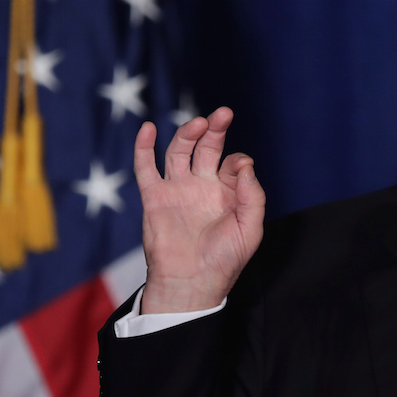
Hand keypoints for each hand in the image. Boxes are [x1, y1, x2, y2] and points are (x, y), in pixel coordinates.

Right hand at [135, 107, 265, 313]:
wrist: (191, 283)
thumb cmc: (224, 260)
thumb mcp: (250, 228)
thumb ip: (252, 195)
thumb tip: (243, 163)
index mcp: (227, 193)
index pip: (232, 163)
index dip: (238, 160)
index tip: (240, 167)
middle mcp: (202, 186)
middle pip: (207, 148)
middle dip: (215, 130)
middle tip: (223, 114)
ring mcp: (178, 189)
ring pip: (179, 152)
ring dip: (187, 134)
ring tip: (198, 123)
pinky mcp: (155, 197)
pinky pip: (146, 168)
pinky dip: (144, 147)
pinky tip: (148, 129)